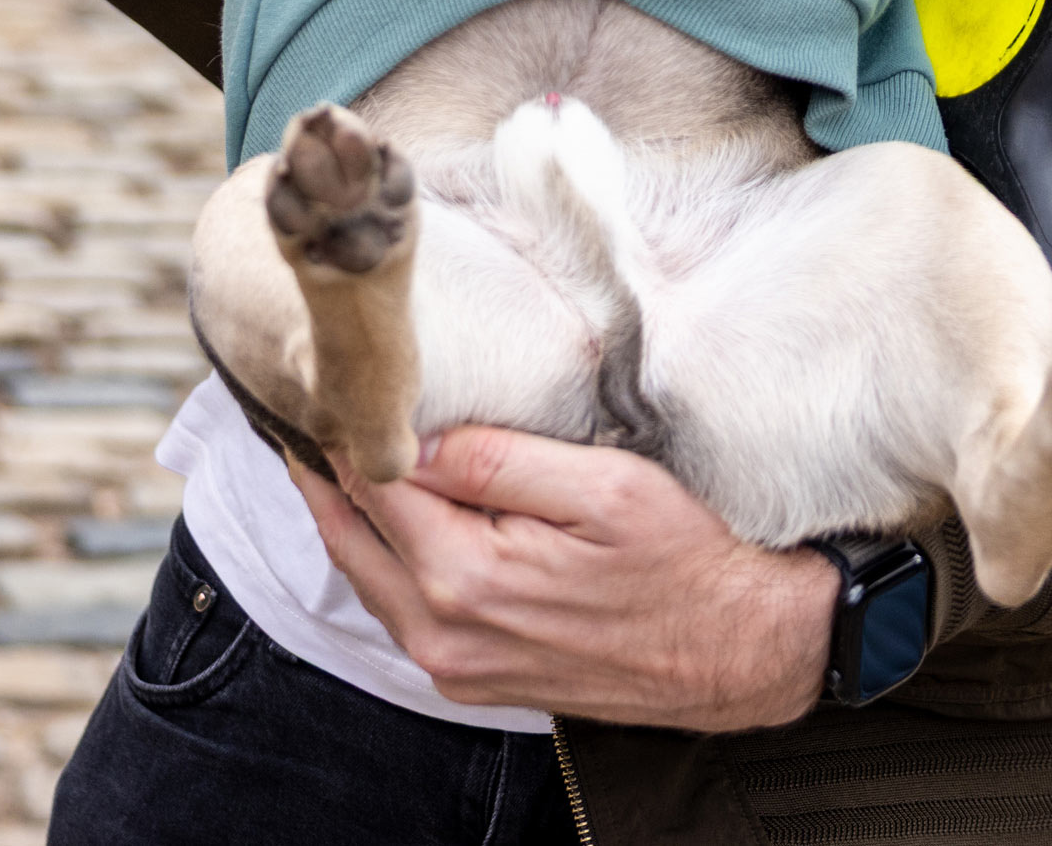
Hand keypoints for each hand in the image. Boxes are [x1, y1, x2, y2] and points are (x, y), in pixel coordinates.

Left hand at [297, 429, 833, 730]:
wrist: (740, 651)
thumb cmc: (687, 562)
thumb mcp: (605, 488)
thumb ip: (497, 461)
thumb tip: (412, 436)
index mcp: (466, 576)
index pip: (369, 483)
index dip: (347, 424)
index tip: (331, 375)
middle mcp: (443, 632)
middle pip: (347, 532)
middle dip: (327, 466)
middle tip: (312, 402)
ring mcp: (453, 665)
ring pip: (365, 573)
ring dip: (350, 511)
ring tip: (343, 444)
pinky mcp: (470, 676)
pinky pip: (398, 609)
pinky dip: (383, 556)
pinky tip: (396, 512)